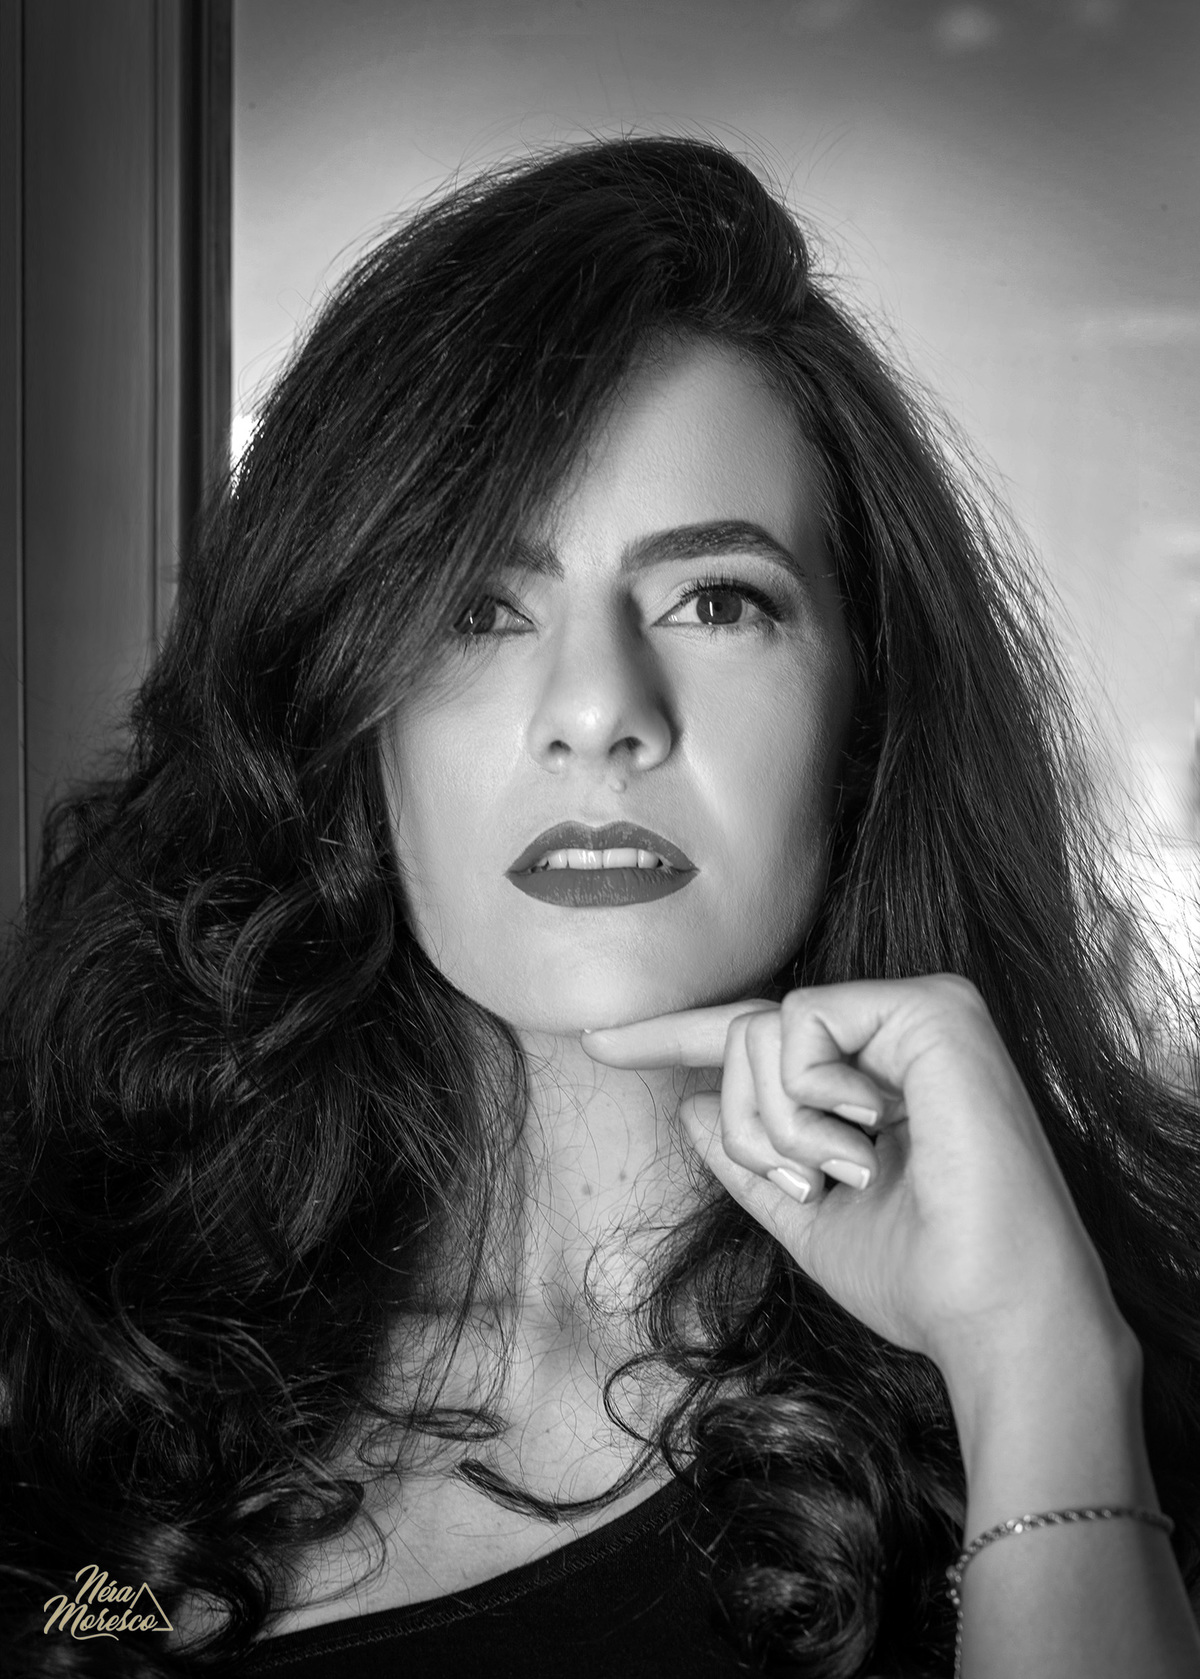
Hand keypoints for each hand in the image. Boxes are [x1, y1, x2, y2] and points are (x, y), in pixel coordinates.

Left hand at [581, 975, 1129, 1390]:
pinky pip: (798, 1023)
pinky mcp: (934, 1008)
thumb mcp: (807, 1218)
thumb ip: (750, 1160)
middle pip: (745, 1034)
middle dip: (750, 1128)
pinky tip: (869, 1143)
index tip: (596, 1044)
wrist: (995, 1317)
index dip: (672, 1037)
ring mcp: (920, 1009)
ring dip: (781, 1126)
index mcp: (877, 1069)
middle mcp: (900, 1026)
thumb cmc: (920, 1276)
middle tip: (813, 1185)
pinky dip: (806, 1101)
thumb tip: (689, 1105)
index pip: (757, 1037)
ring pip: (762, 1028)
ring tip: (853, 1172)